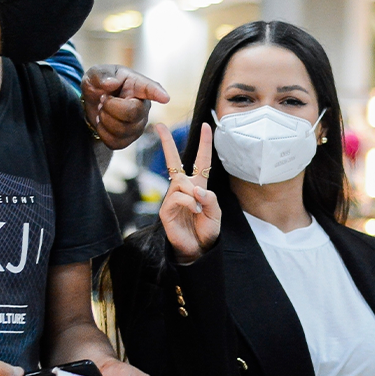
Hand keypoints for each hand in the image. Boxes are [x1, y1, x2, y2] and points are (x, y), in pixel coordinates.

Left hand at [81, 65, 169, 149]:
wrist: (92, 102)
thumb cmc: (100, 84)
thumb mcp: (96, 73)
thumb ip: (101, 75)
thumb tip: (111, 83)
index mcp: (138, 86)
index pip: (150, 89)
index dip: (157, 94)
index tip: (165, 98)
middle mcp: (143, 106)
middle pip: (132, 113)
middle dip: (110, 107)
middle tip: (103, 99)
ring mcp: (138, 125)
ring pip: (122, 130)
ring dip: (104, 119)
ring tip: (103, 109)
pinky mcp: (128, 139)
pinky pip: (115, 142)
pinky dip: (102, 132)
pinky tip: (103, 122)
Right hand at [156, 123, 220, 263]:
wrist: (199, 250)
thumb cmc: (207, 230)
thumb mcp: (216, 212)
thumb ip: (210, 197)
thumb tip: (195, 188)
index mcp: (198, 186)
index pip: (201, 161)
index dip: (204, 143)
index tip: (205, 126)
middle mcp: (183, 189)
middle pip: (173, 162)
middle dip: (166, 142)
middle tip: (158, 125)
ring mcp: (172, 198)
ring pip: (180, 182)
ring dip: (192, 192)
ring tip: (198, 208)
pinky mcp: (165, 210)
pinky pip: (177, 197)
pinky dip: (188, 201)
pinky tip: (193, 210)